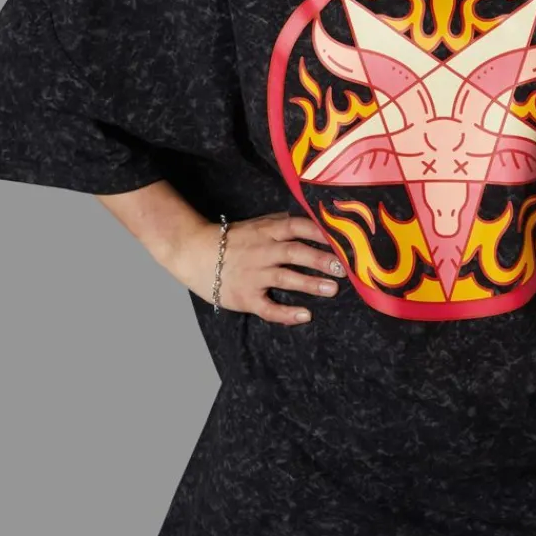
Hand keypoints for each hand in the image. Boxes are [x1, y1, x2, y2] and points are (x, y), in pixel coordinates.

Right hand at [169, 211, 347, 324]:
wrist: (192, 253)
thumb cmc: (228, 239)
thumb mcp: (254, 224)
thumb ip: (280, 223)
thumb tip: (309, 220)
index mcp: (266, 232)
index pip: (296, 227)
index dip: (319, 232)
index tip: (341, 238)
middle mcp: (262, 252)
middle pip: (295, 253)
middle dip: (321, 260)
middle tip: (343, 268)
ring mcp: (253, 275)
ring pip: (286, 279)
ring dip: (310, 284)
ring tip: (332, 289)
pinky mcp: (245, 297)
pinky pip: (268, 307)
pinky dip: (286, 313)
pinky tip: (305, 315)